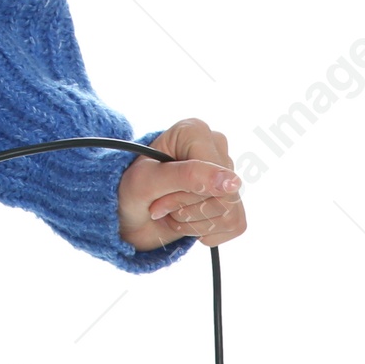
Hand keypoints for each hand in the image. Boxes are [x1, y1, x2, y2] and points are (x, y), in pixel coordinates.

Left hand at [116, 117, 246, 250]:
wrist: (129, 214)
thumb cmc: (132, 190)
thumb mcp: (149, 180)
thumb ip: (189, 176)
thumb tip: (233, 181)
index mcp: (196, 132)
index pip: (214, 176)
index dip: (186, 195)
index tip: (159, 196)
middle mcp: (215, 148)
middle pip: (224, 197)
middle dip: (187, 209)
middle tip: (159, 204)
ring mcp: (225, 174)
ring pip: (230, 214)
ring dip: (193, 222)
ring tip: (170, 211)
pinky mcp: (231, 200)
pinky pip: (235, 225)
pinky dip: (205, 231)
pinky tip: (185, 219)